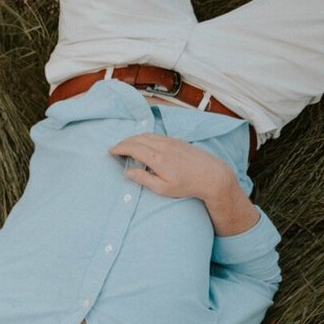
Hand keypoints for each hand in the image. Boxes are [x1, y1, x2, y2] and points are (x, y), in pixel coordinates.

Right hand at [109, 133, 234, 200]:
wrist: (213, 176)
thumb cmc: (187, 186)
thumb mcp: (162, 188)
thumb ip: (143, 179)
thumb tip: (127, 173)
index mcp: (157, 159)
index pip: (132, 148)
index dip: (119, 148)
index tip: (110, 151)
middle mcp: (163, 146)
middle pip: (138, 138)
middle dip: (124, 142)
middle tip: (115, 148)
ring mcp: (171, 141)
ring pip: (147, 135)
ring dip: (134, 138)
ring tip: (126, 145)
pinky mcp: (178, 141)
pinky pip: (157, 135)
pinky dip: (145, 137)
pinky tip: (143, 143)